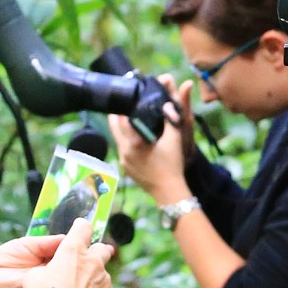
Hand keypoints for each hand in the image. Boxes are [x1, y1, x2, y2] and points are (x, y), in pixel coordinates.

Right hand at [27, 216, 116, 287]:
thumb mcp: (33, 278)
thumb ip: (43, 268)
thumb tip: (46, 272)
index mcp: (73, 251)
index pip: (83, 227)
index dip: (80, 227)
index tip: (78, 230)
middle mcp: (93, 261)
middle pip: (102, 248)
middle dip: (96, 252)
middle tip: (87, 260)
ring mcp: (104, 279)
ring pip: (103, 273)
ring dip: (94, 278)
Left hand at [109, 79, 194, 205]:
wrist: (169, 192)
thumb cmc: (172, 165)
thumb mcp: (174, 140)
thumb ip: (171, 119)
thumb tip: (169, 102)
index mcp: (133, 143)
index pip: (120, 119)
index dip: (121, 106)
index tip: (125, 96)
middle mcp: (123, 151)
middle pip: (113, 127)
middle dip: (117, 114)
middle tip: (124, 103)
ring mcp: (123, 161)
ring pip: (117, 138)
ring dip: (121, 127)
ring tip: (128, 116)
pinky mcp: (125, 168)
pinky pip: (121, 148)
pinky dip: (125, 139)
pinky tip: (134, 136)